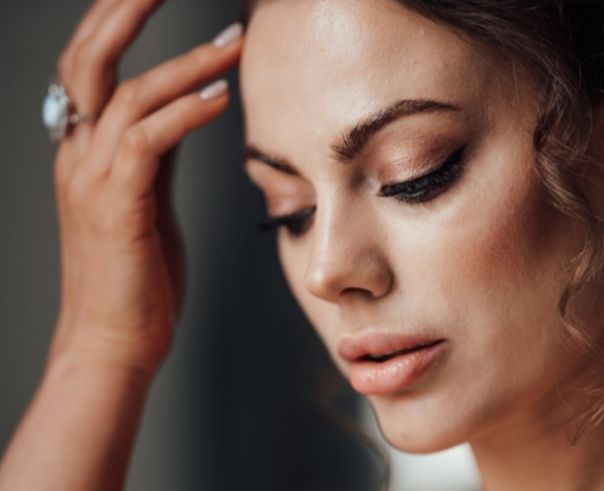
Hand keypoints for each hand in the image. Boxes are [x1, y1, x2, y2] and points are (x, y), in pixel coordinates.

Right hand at [48, 0, 242, 373]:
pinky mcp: (116, 208)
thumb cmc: (136, 276)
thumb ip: (155, 152)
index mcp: (85, 150)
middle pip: (90, 59)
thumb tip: (187, 109)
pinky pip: (148, 143)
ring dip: (185, 63)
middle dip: (126, 12)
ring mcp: (91, 180)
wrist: (113, 342)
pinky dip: (185, 113)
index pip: (93, 65)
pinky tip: (220, 97)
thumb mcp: (144, 199)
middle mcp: (78, 155)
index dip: (118, 21)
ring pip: (129, 96)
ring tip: (232, 40)